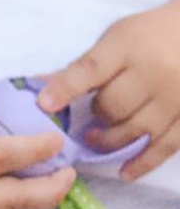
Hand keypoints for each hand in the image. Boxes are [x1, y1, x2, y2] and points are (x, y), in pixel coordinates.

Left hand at [42, 0, 179, 182]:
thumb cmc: (148, 36)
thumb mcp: (115, 38)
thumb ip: (85, 64)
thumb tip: (43, 84)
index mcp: (126, 47)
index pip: (91, 69)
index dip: (66, 88)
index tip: (44, 105)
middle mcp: (152, 73)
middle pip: (115, 105)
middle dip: (95, 117)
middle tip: (85, 122)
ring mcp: (175, 98)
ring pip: (138, 129)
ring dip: (111, 141)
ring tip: (95, 140)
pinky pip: (167, 146)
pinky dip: (144, 162)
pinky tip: (125, 172)